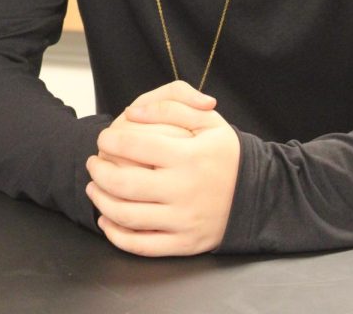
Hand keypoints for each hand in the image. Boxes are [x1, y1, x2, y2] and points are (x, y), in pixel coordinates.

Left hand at [86, 81, 238, 256]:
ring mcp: (184, 220)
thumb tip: (132, 113)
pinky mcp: (185, 243)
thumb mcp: (208, 120)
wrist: (259, 194)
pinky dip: (116, 236)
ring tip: (94, 188)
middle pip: (123, 184)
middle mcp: (185, 190)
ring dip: (100, 201)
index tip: (103, 138)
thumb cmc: (225, 154)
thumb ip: (170, 106)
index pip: (134, 146)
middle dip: (98, 172)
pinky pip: (142, 246)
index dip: (109, 141)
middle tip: (93, 163)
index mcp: (189, 156)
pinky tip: (106, 221)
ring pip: (127, 216)